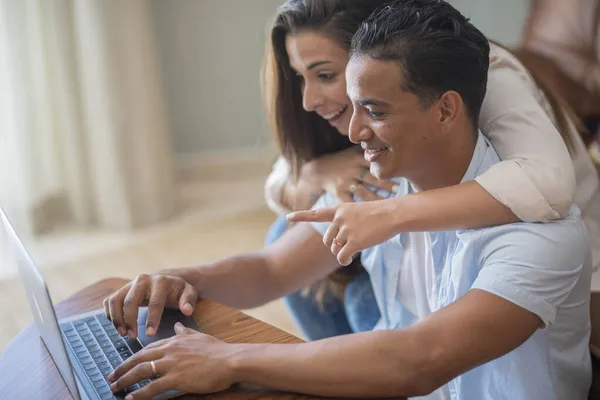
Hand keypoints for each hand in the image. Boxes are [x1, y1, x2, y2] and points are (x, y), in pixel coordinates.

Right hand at [104, 274, 197, 339]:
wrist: (166, 280)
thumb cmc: (178, 290)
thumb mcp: (188, 293)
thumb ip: (188, 301)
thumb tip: (187, 311)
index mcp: (160, 281)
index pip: (155, 302)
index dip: (152, 319)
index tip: (150, 334)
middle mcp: (142, 280)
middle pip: (130, 301)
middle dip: (130, 320)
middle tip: (133, 337)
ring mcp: (130, 284)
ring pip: (116, 300)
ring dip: (116, 319)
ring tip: (123, 334)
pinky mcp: (121, 289)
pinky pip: (109, 301)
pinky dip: (110, 314)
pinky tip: (118, 326)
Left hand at [108, 323, 234, 398]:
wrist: (230, 360)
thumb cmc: (218, 350)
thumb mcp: (200, 336)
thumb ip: (186, 332)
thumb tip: (179, 325)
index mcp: (174, 341)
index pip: (147, 349)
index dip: (133, 358)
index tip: (123, 365)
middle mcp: (170, 351)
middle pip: (139, 359)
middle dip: (122, 369)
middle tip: (111, 378)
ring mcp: (172, 364)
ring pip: (142, 372)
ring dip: (125, 380)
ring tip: (115, 389)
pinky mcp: (177, 378)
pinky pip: (153, 387)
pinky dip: (139, 393)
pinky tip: (130, 398)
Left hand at [287, 199, 399, 264]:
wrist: (393, 213)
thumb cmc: (379, 213)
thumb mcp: (358, 211)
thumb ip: (344, 221)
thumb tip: (337, 242)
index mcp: (339, 209)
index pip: (316, 213)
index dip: (301, 216)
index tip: (288, 217)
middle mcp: (339, 219)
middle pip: (328, 240)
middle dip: (336, 245)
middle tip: (350, 243)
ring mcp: (346, 230)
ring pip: (335, 249)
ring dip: (343, 252)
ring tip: (356, 246)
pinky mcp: (354, 242)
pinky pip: (342, 257)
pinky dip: (344, 260)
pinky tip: (350, 259)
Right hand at [303, 146, 395, 202]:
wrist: (317, 171)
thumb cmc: (340, 162)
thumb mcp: (352, 152)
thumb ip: (368, 152)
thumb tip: (389, 146)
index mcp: (357, 159)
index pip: (375, 163)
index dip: (388, 168)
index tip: (400, 173)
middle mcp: (352, 170)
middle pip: (371, 177)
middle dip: (386, 184)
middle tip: (400, 189)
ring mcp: (345, 182)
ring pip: (363, 191)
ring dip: (377, 197)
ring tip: (389, 204)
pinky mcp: (339, 193)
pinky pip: (350, 201)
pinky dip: (359, 208)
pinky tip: (369, 214)